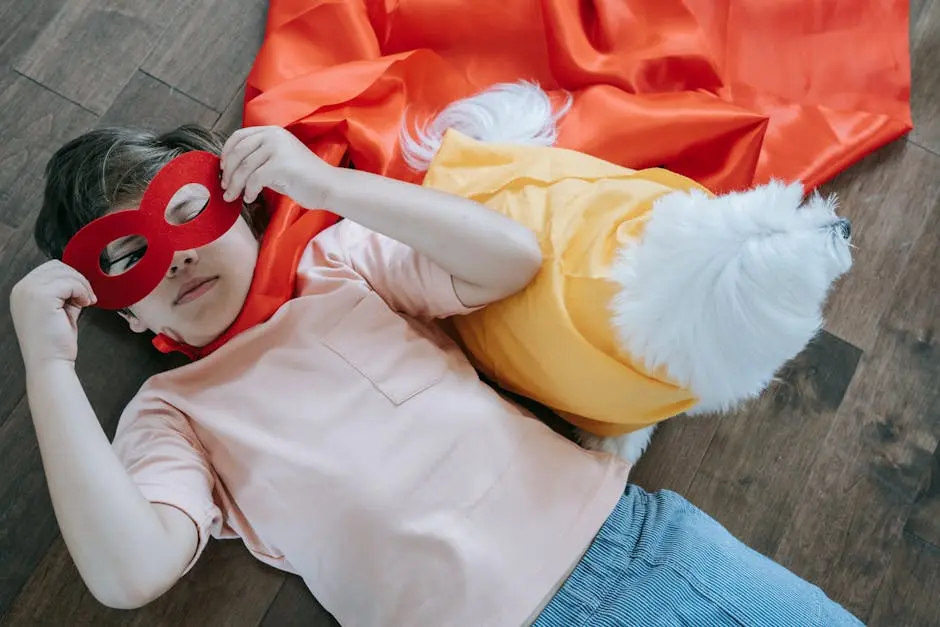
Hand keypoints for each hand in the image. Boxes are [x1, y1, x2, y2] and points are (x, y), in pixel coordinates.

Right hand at [10, 260, 96, 367]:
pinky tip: (84, 304)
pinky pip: (70, 283)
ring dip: (82, 285)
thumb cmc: (54, 343)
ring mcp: (29, 291)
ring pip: (65, 272)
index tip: (81, 294)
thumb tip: (79, 282)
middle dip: (77, 279)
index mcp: (22, 292)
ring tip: (86, 301)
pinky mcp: (41, 296)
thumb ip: (64, 294)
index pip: (49, 269)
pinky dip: (82, 291)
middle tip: (87, 297)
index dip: (70, 278)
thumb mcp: (59, 310)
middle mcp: (22, 288)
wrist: (49, 362)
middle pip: (57, 266)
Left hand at [220, 126, 334, 207]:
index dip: (226, 153)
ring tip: (232, 197)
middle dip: (228, 172)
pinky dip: (249, 191)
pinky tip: (250, 198)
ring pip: (244, 167)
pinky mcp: (280, 164)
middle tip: (225, 187)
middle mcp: (273, 135)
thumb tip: (232, 169)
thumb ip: (258, 159)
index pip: (239, 137)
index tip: (223, 169)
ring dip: (235, 185)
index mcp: (272, 132)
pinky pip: (254, 179)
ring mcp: (277, 148)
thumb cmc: (303, 178)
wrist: (328, 186)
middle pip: (238, 152)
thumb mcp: (277, 161)